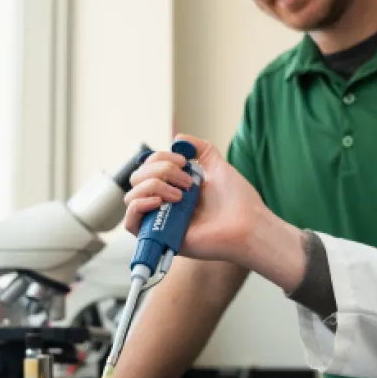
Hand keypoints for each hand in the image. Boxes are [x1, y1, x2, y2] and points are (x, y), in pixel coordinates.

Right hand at [124, 135, 273, 267]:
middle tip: (187, 182)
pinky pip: (130, 222)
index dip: (160, 159)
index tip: (185, 162)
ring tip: (180, 196)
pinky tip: (158, 202)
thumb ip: (200, 149)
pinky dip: (139, 205)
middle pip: (137, 178)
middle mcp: (164, 203)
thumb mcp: (218, 166)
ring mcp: (160, 220)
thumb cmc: (237, 200)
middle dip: (160, 171)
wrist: (247, 225)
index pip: (148, 167)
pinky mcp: (159, 237)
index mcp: (174, 187)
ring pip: (131, 197)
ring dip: (153, 187)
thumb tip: (177, 140)